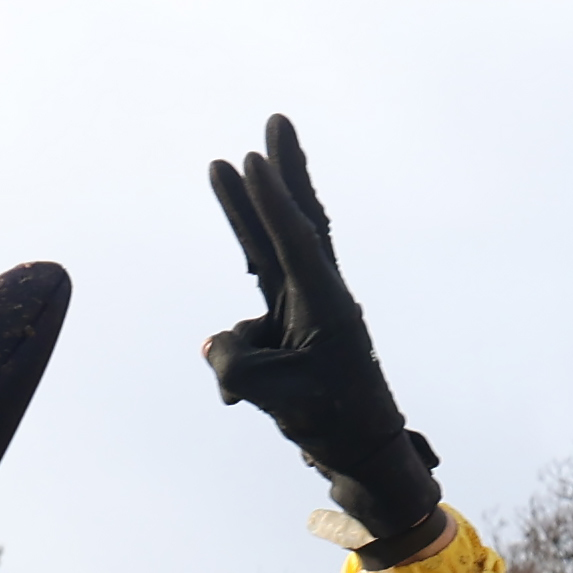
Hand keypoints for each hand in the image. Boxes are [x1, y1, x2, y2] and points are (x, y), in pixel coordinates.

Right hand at [200, 116, 446, 564]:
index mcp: (328, 305)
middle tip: (277, 120)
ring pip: (269, 248)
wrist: (361, 452)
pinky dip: (234, 352)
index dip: (273, 203)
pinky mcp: (287, 325)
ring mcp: (302, 307)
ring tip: (220, 165)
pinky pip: (245, 321)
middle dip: (284, 169)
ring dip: (245, 209)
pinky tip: (240, 395)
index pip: (297, 243)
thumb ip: (239, 364)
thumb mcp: (281, 396)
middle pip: (296, 220)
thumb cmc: (333, 422)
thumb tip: (212, 343)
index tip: (251, 161)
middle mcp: (317, 295)